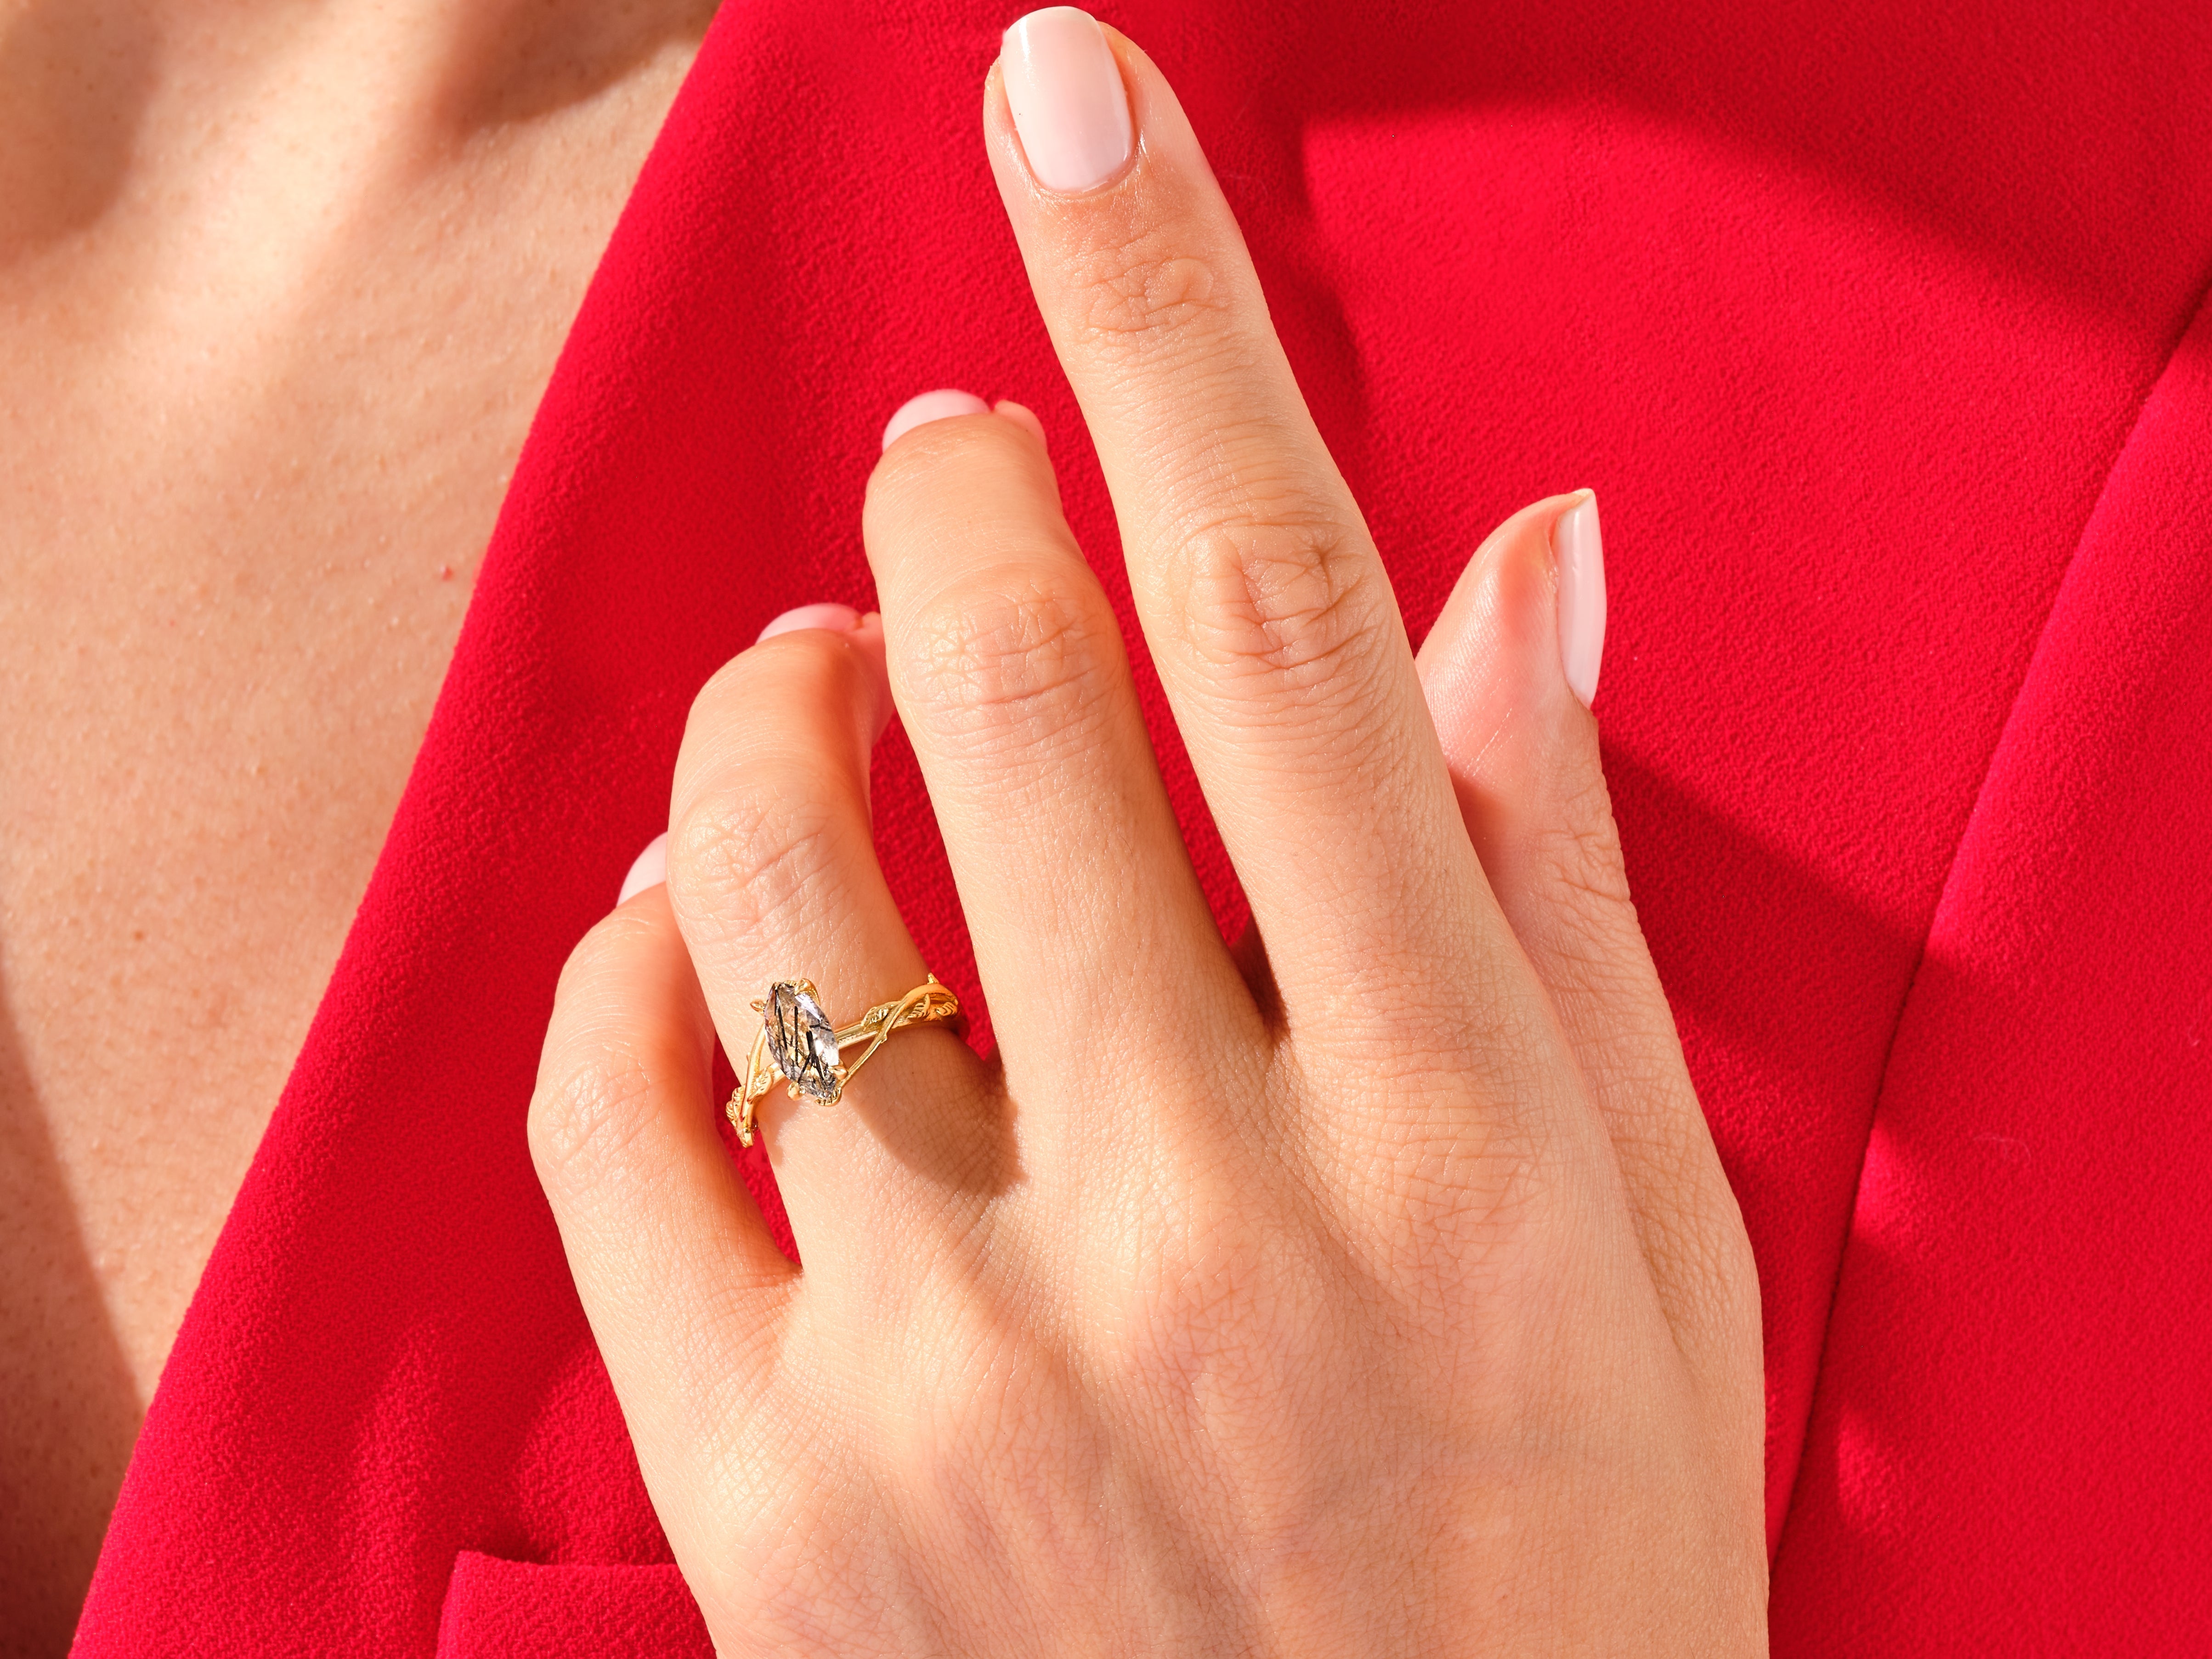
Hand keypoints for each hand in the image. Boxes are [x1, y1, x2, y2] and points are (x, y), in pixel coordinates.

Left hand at [529, 9, 1765, 1652]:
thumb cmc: (1555, 1565)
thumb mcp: (1654, 1240)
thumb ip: (1558, 891)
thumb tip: (1522, 566)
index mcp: (1452, 1144)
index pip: (1285, 625)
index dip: (1171, 318)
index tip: (1074, 97)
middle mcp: (1201, 1226)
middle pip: (1010, 702)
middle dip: (953, 499)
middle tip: (947, 453)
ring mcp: (958, 1369)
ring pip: (776, 890)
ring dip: (777, 708)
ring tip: (823, 674)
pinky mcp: (772, 1495)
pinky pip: (617, 1117)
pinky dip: (631, 959)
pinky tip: (696, 923)